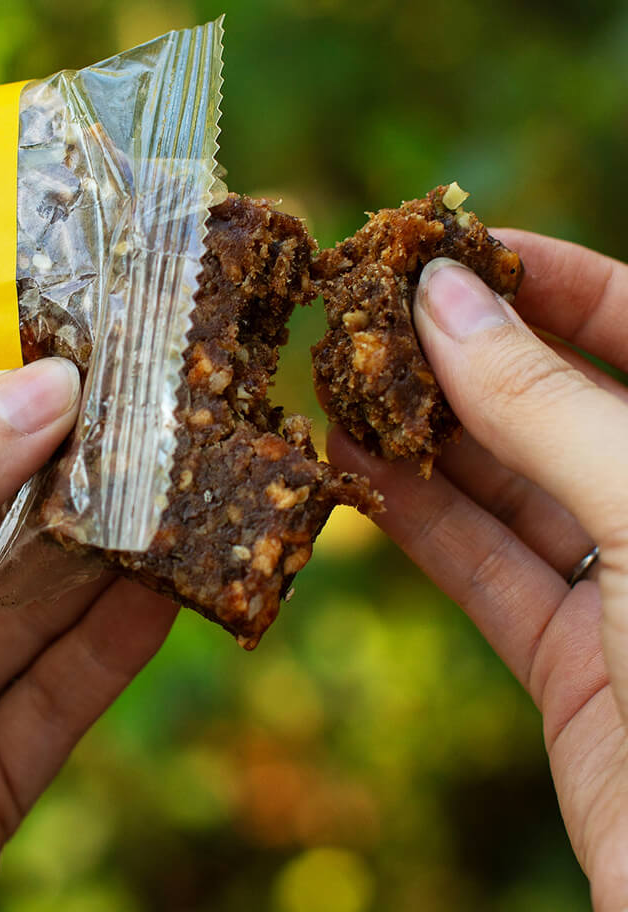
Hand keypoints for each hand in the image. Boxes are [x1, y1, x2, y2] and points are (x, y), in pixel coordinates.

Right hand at [327, 232, 627, 909]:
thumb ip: (541, 403)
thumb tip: (440, 296)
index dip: (553, 277)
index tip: (451, 248)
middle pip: (560, 402)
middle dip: (462, 356)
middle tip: (365, 317)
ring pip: (509, 486)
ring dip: (419, 438)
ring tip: (336, 386)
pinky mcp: (574, 663)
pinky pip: (483, 567)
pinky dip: (414, 520)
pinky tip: (350, 472)